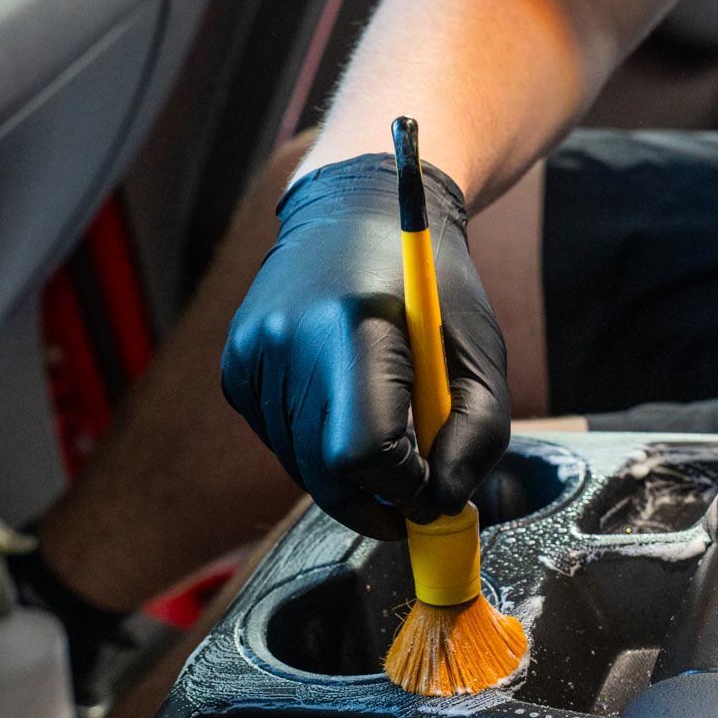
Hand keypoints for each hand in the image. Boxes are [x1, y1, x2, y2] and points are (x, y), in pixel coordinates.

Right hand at [222, 153, 508, 539]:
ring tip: (387, 430)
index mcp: (355, 328)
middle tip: (416, 496)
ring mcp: (252, 355)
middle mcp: (288, 340)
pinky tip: (343, 405)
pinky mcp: (237, 368)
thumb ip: (478, 435)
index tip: (433, 486)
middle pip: (327, 474)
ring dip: (349, 475)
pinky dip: (318, 447)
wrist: (356, 211)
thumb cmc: (431, 286)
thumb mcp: (480, 353)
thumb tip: (444, 505)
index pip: (363, 453)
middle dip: (378, 499)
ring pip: (303, 469)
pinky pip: (281, 443)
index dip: (402, 486)